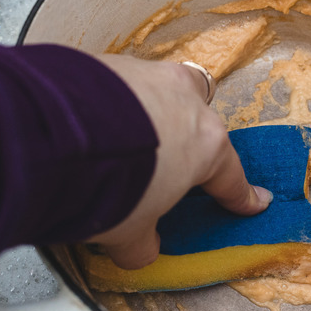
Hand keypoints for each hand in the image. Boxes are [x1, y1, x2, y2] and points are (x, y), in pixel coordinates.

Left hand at [87, 54, 271, 268]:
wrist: (57, 139)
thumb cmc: (112, 186)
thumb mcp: (130, 231)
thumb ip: (142, 241)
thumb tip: (139, 249)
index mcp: (206, 145)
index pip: (229, 178)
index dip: (240, 196)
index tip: (253, 201)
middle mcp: (184, 102)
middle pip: (200, 116)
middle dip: (189, 136)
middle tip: (170, 159)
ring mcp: (147, 76)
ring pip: (160, 91)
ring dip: (147, 113)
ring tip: (120, 139)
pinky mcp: (107, 61)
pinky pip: (118, 84)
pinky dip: (109, 102)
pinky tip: (88, 124)